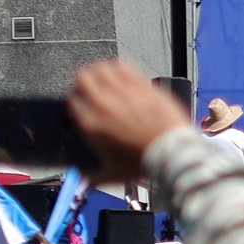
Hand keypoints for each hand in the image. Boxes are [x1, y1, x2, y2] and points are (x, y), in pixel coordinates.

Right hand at [67, 60, 189, 182]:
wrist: (172, 153)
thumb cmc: (146, 162)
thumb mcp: (113, 173)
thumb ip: (93, 175)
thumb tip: (86, 178)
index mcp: (89, 124)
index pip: (71, 100)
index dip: (78, 100)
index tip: (85, 104)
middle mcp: (101, 104)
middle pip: (81, 78)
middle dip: (86, 83)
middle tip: (94, 89)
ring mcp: (121, 92)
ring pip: (99, 67)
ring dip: (101, 71)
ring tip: (106, 79)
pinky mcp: (140, 85)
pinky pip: (122, 65)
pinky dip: (119, 66)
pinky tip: (122, 73)